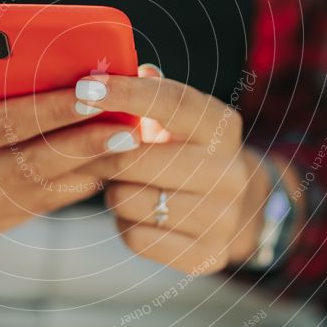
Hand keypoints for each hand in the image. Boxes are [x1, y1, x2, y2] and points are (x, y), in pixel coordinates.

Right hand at [0, 41, 140, 241]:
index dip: (50, 110)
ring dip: (87, 170)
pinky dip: (71, 187)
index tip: (94, 94)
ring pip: (38, 193)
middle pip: (29, 166)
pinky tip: (102, 164)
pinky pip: (35, 208)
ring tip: (126, 146)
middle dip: (84, 147)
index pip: (1, 125)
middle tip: (129, 128)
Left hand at [79, 65, 297, 273]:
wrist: (242, 209)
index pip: (170, 103)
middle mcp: (230, 173)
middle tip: (86, 149)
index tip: (84, 87)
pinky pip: (136, 238)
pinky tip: (138, 213)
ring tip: (124, 184)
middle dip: (100, 153)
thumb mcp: (184, 117)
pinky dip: (125, 224)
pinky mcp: (207, 257)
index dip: (124, 93)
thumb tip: (133, 69)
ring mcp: (222, 219)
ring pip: (128, 201)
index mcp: (222, 127)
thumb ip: (154, 93)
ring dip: (114, 191)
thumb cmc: (192, 150)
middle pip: (136, 159)